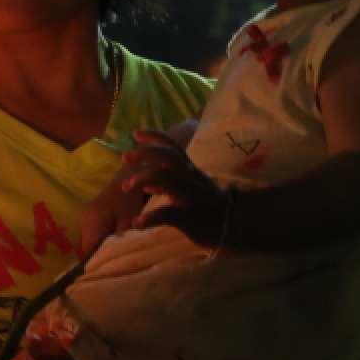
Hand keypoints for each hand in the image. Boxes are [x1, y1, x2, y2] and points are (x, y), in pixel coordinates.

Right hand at [79, 163, 148, 255]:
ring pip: (91, 241)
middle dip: (102, 255)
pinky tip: (116, 238)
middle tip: (120, 259)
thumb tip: (118, 261)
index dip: (100, 263)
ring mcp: (85, 218)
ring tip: (119, 249)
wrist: (129, 174)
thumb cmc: (131, 199)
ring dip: (102, 246)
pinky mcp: (90, 216)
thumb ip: (122, 242)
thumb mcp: (130, 222)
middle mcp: (83, 221)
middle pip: (89, 248)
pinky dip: (102, 238)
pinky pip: (93, 234)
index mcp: (91, 223)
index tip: (115, 267)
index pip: (90, 253)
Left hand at [122, 129, 227, 246]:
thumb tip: (145, 181)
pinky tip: (137, 223)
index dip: (155, 137)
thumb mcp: (189, 188)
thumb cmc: (207, 205)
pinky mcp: (189, 217)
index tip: (136, 133)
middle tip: (126, 157)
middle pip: (169, 157)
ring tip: (126, 187)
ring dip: (144, 179)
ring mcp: (191, 197)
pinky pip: (169, 214)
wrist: (233, 226)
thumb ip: (167, 183)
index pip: (173, 147)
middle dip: (146, 153)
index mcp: (190, 171)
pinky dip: (150, 218)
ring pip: (168, 179)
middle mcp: (190, 179)